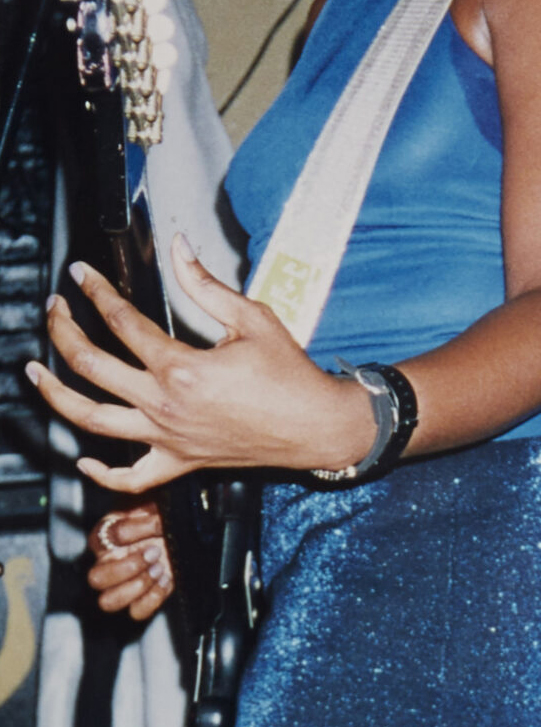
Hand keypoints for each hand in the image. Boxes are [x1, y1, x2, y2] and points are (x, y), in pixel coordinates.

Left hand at [26, 235, 371, 492]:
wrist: (316, 426)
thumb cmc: (289, 376)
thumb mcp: (251, 318)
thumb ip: (206, 284)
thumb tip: (179, 249)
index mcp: (181, 367)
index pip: (121, 321)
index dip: (96, 292)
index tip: (82, 276)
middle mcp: (165, 405)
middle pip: (91, 366)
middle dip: (63, 331)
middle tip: (54, 310)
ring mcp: (168, 438)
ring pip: (93, 421)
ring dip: (56, 396)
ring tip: (37, 374)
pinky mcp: (180, 463)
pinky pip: (131, 476)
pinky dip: (101, 472)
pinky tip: (83, 457)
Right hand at [88, 502, 173, 619]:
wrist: (172, 532)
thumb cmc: (156, 518)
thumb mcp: (152, 510)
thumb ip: (147, 518)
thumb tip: (155, 524)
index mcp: (103, 536)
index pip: (105, 539)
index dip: (132, 535)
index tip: (155, 529)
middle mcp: (107, 563)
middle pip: (96, 580)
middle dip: (128, 568)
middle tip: (154, 554)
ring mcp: (121, 584)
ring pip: (108, 602)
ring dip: (137, 587)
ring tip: (159, 569)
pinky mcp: (140, 599)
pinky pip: (136, 612)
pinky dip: (153, 599)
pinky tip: (166, 579)